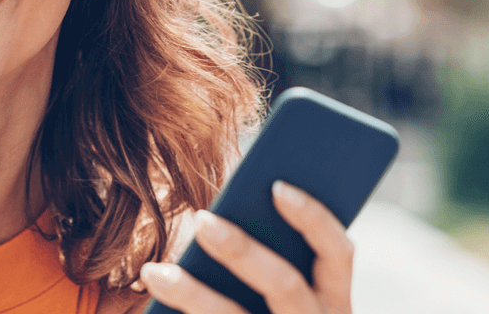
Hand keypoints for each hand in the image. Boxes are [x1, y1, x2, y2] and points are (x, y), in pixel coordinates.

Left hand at [137, 181, 352, 313]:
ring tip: (153, 271)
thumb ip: (267, 258)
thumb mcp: (282, 297)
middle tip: (201, 220)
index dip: (313, 218)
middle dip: (242, 250)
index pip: (338, 253)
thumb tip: (214, 218)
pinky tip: (150, 299)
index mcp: (335, 301)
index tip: (277, 187)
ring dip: (192, 294)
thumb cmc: (266, 313)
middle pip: (284, 285)